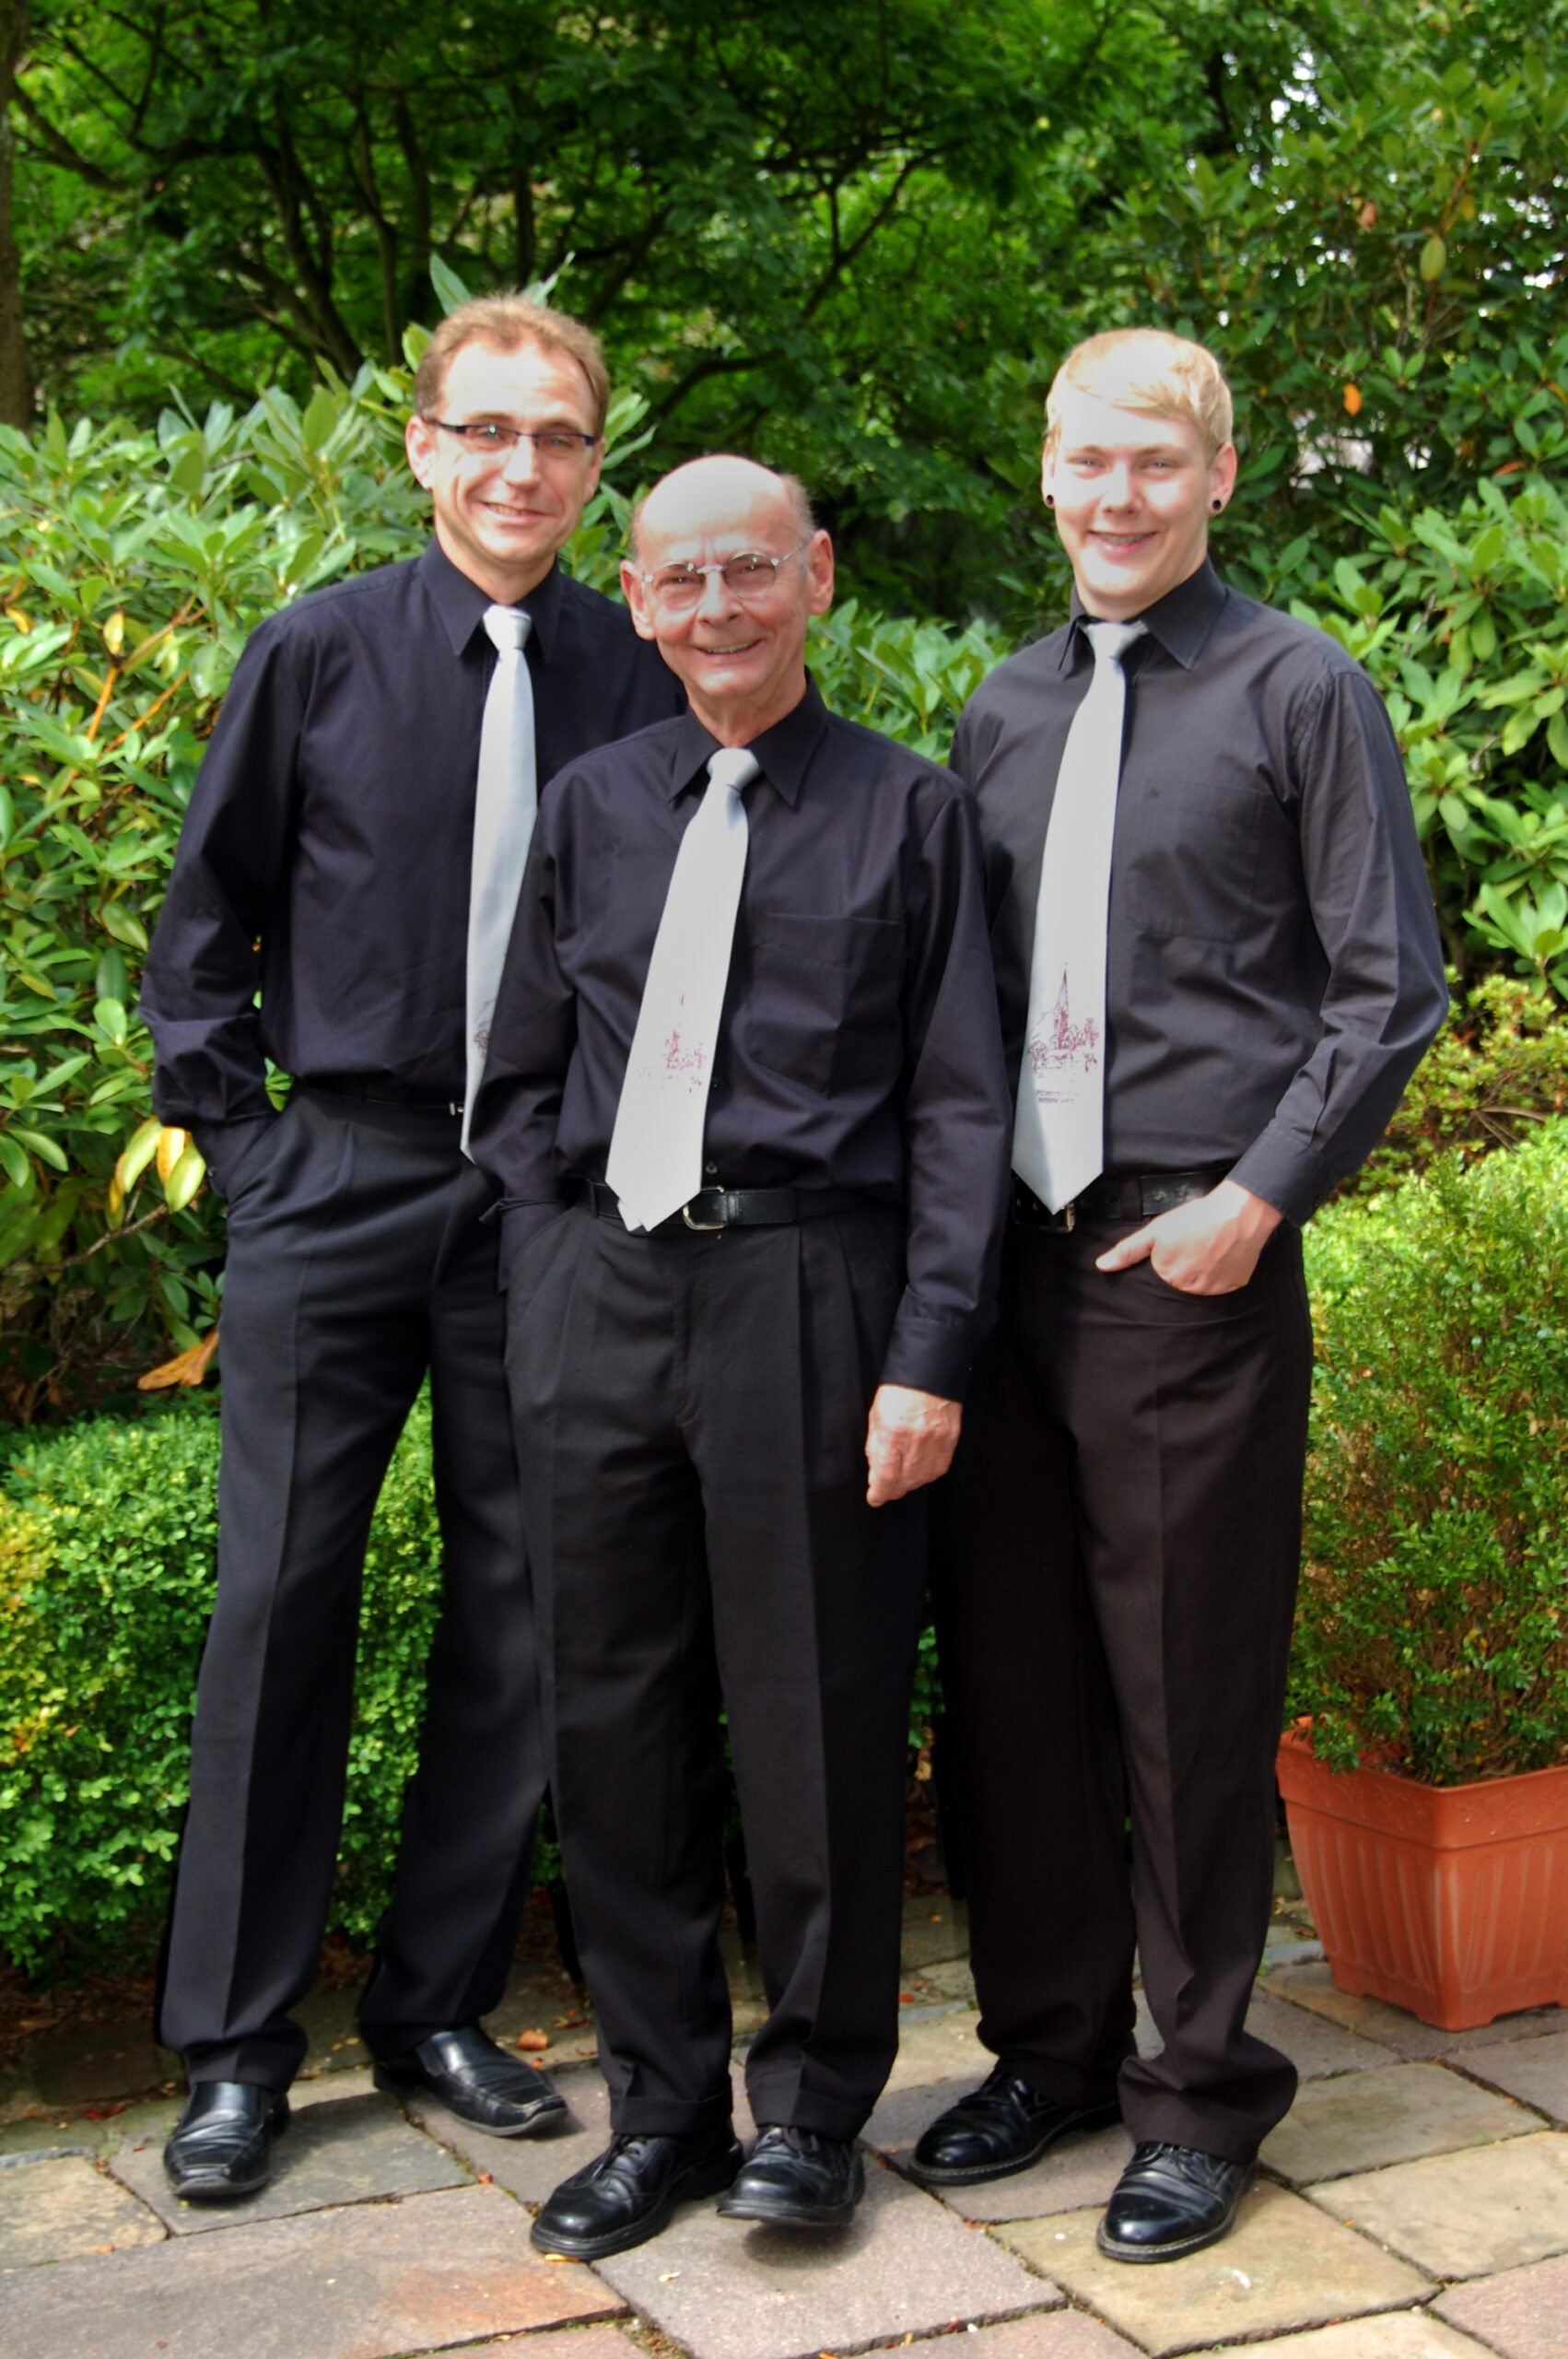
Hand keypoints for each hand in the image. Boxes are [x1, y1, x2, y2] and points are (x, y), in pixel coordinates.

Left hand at [865, 1384, 961, 1505]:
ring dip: (911, 1483)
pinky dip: (929, 1474)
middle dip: (894, 1489)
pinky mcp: (951, 1438)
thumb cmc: (899, 1390)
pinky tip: (921, 1471)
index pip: (886, 1476)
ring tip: (903, 1480)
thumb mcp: (877, 1415)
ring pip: (924, 1477)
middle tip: (887, 1489)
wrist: (929, 1369)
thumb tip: (876, 1470)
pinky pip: (940, 1467)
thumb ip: (876, 1445)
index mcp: (893, 1432)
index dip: (880, 1492)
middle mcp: (916, 1440)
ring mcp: (937, 1440)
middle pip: (906, 1481)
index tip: (875, 1498)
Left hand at [1093, 1179, 1281, 1295]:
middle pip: (1181, 1284)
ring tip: (1208, 1250)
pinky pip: (1223, 1285)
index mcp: (1169, 1276)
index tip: (1178, 1250)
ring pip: (1202, 1285)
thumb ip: (1129, 1250)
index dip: (1168, 1262)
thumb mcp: (1157, 1230)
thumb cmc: (1199, 1218)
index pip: (1160, 1279)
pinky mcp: (1234, 1286)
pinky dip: (1221, 1273)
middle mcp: (1190, 1288)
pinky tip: (1222, 1256)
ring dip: (1203, 1272)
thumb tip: (1102, 1266)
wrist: (1239, 1213)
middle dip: (1185, 1267)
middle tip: (1195, 1247)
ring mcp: (1213, 1289)